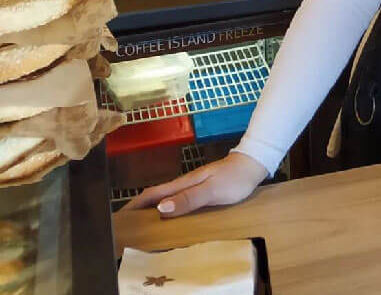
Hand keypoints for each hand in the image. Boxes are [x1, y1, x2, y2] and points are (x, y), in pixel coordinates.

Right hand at [123, 151, 268, 217]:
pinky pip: (180, 199)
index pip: (153, 194)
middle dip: (140, 208)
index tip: (118, 217)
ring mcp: (194, 185)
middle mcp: (185, 183)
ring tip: (143, 224)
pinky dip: (170, 208)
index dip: (135, 204)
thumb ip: (188, 198)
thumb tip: (160, 208)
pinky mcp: (203, 188)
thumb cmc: (234, 178)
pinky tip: (172, 217)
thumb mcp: (212, 190)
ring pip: (168, 197)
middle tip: (126, 225)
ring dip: (153, 208)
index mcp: (184, 184)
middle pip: (157, 195)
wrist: (254, 164)